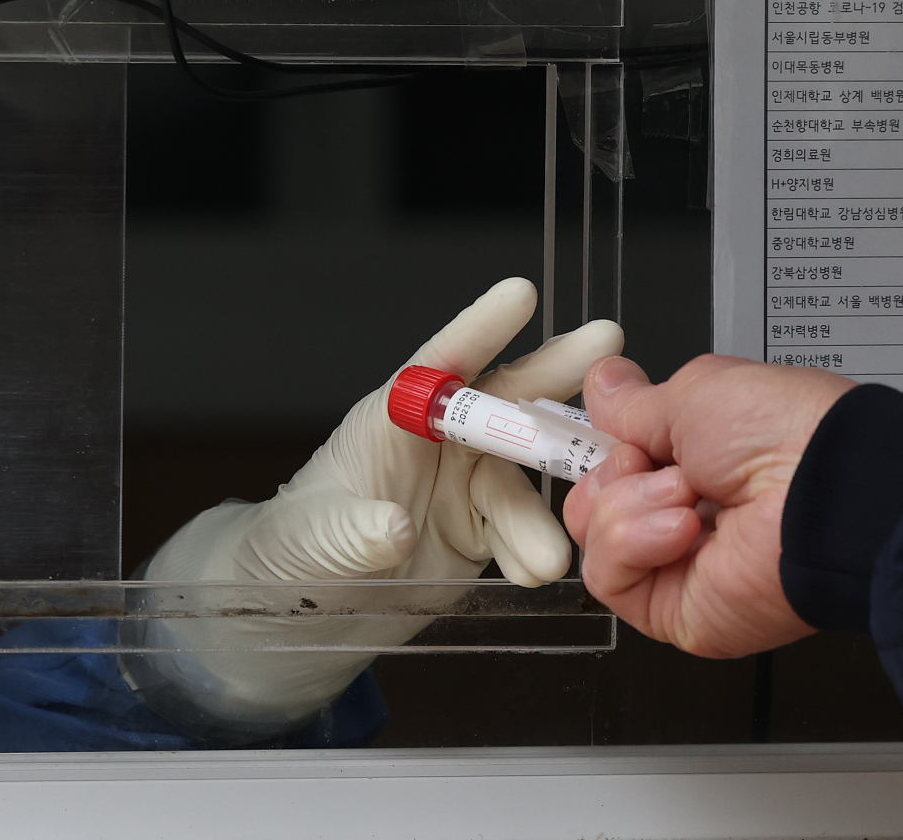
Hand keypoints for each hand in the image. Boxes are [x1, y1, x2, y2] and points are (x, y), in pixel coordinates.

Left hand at [128, 278, 623, 737]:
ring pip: (522, 482)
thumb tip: (394, 527)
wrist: (308, 608)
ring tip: (545, 560)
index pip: (438, 365)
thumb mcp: (312, 539)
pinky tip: (532, 574)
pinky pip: (523, 531)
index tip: (520, 293)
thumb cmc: (293, 550)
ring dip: (540, 515)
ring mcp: (463, 486)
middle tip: (609, 338)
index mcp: (389, 420)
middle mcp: (435, 443)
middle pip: (503, 401)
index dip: (480, 328)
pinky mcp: (482, 530)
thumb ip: (353, 530)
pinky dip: (533, 551)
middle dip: (555, 371)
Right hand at [563, 354, 856, 657]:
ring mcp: (676, 565)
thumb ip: (635, 402)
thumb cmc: (782, 435)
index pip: (615, 460)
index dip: (593, 446)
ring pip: (592, 535)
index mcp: (696, 460)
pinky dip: (633, 543)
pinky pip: (607, 576)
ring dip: (628, 505)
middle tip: (649, 460)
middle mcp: (685, 512)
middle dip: (611, 473)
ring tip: (687, 495)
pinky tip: (681, 528)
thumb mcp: (694, 391)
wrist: (824, 495)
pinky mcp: (671, 609)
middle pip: (591, 500)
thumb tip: (604, 385)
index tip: (571, 429)